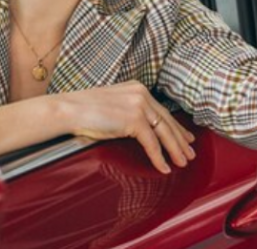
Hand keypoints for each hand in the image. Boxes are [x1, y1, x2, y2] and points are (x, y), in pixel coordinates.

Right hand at [56, 80, 195, 173]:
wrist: (67, 110)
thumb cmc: (83, 111)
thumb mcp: (112, 106)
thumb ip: (128, 111)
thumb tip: (141, 128)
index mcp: (137, 88)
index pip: (162, 110)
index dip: (175, 126)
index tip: (185, 137)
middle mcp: (141, 93)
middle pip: (167, 121)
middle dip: (180, 139)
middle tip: (190, 153)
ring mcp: (139, 105)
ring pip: (164, 132)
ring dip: (175, 150)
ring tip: (183, 162)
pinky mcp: (134, 119)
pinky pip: (152, 143)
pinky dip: (159, 157)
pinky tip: (164, 167)